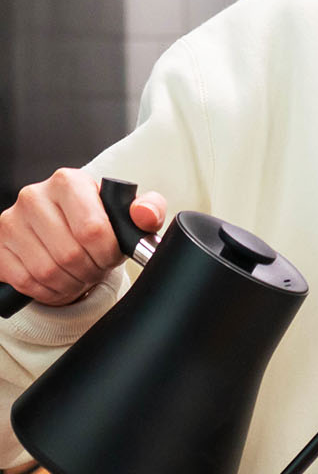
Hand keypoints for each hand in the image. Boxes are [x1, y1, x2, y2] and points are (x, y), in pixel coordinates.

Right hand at [0, 168, 166, 306]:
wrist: (63, 235)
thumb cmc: (96, 223)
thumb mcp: (126, 215)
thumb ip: (148, 210)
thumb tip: (145, 215)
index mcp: (69, 182)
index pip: (93, 229)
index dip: (108, 253)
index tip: (111, 255)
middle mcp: (35, 196)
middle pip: (71, 254)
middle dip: (90, 270)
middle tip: (95, 267)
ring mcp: (11, 221)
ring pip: (48, 272)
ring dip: (71, 283)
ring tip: (79, 274)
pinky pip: (27, 282)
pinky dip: (49, 292)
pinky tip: (59, 281)